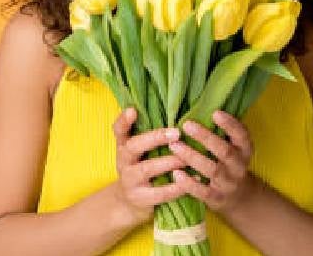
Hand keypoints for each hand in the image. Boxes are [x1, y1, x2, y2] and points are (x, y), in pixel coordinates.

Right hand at [110, 106, 186, 226]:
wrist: (130, 202)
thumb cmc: (141, 167)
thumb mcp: (139, 151)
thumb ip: (149, 135)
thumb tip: (175, 111)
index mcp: (123, 146)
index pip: (119, 130)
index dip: (124, 120)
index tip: (133, 110)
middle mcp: (124, 161)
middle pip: (133, 146)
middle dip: (154, 138)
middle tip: (176, 133)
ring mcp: (130, 181)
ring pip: (147, 168)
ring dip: (168, 162)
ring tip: (186, 158)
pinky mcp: (141, 198)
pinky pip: (160, 192)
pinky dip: (178, 186)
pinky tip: (194, 178)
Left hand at [169, 109, 259, 216]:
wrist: (239, 197)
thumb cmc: (228, 163)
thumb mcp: (233, 147)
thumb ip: (222, 132)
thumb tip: (199, 106)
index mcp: (244, 150)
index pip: (242, 135)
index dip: (230, 125)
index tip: (215, 113)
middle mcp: (239, 166)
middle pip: (225, 151)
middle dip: (206, 137)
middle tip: (186, 125)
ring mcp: (228, 183)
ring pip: (212, 170)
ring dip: (192, 157)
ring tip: (174, 145)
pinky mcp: (217, 198)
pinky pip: (203, 192)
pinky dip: (189, 184)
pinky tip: (176, 174)